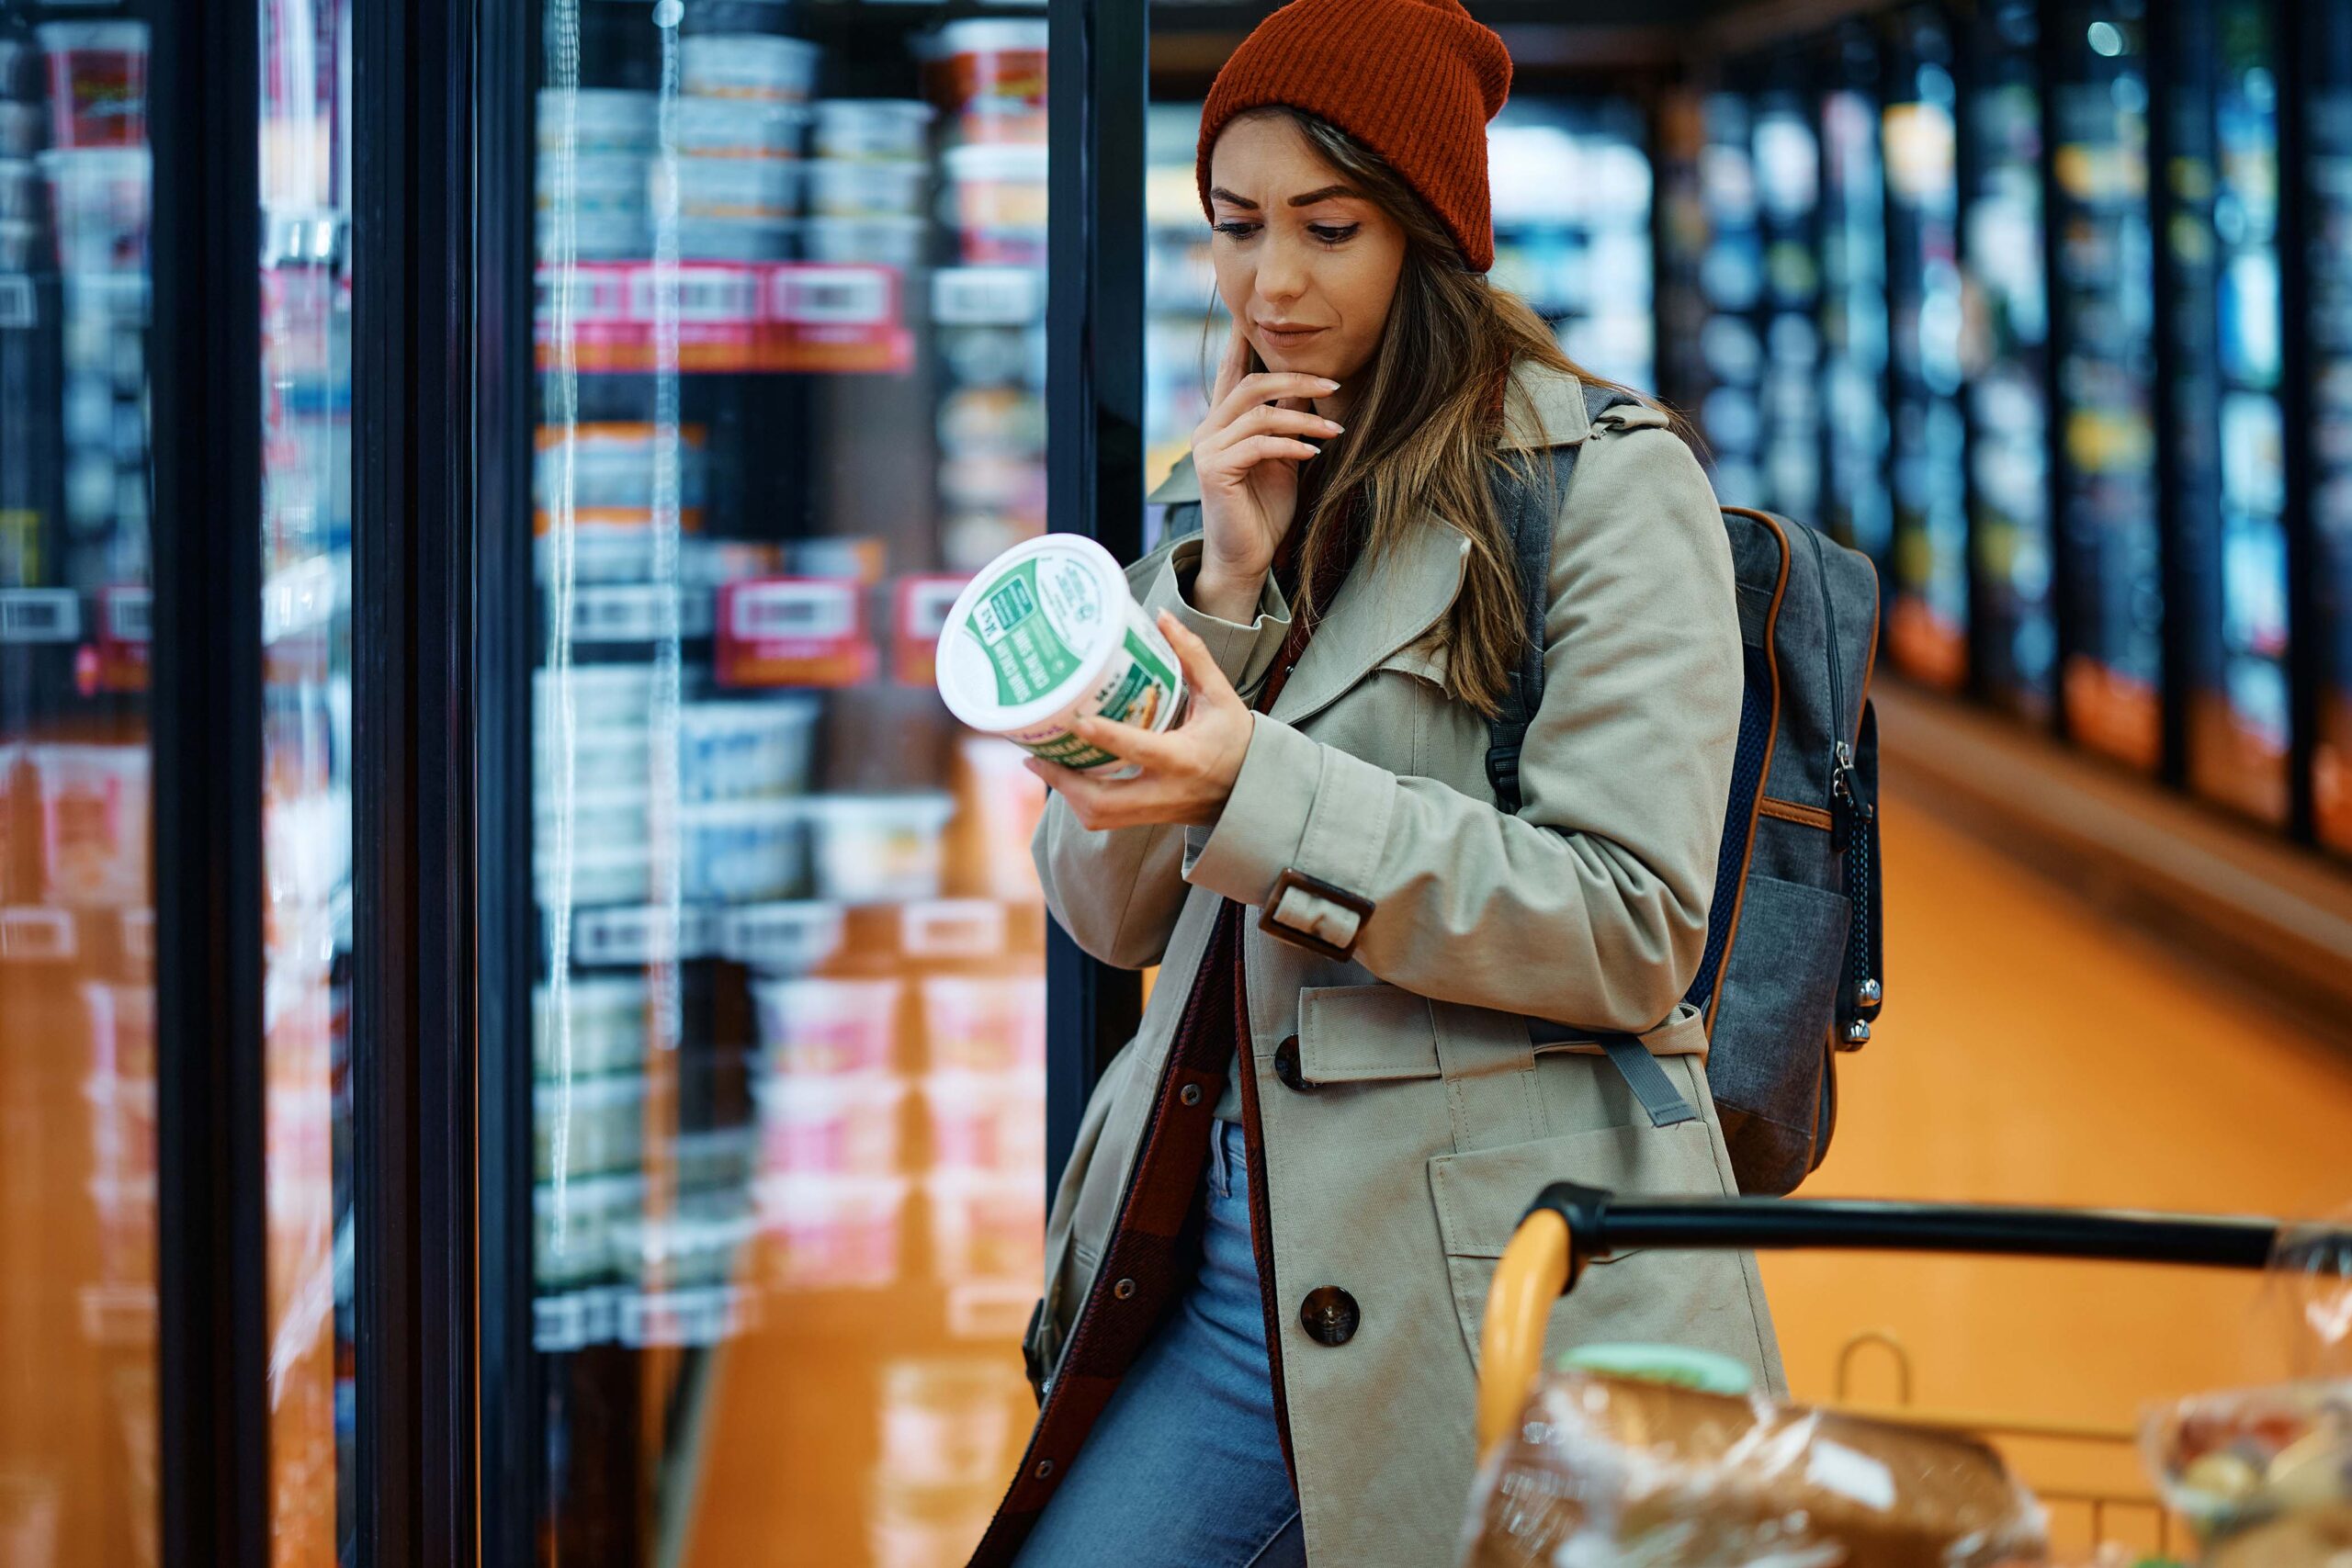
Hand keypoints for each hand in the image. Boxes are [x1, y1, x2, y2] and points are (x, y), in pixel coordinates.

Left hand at [1024, 610, 1254, 829]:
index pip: (1142, 750)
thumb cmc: (1238, 741)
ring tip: (1041, 762)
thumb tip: (1161, 616)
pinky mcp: (1148, 819)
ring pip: (1100, 817)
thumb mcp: (1220, 696)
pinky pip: (1106, 819)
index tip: (1076, 720)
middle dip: (1064, 782)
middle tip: (1036, 753)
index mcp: (1186, 758)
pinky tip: (1065, 776)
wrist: (1254, 791)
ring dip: (1066, 794)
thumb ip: (1192, 655)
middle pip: (1105, 802)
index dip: (1107, 737)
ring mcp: (1156, 811)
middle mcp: (1167, 791)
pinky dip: (1080, 800)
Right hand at [1190, 323, 1343, 621]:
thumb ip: (1287, 423)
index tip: (1258, 316)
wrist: (1245, 556)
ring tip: (1336, 428)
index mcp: (1222, 423)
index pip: (1233, 373)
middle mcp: (1208, 430)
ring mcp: (1207, 449)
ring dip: (1304, 417)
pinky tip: (1314, 451)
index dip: (1244, 342)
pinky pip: (1258, 444)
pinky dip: (1291, 444)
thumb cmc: (1264, 510)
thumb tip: (1309, 388)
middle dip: (1296, 378)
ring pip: (1259, 413)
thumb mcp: (1282, 457)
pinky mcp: (1214, 471)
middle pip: (1251, 384)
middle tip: (1335, 382)